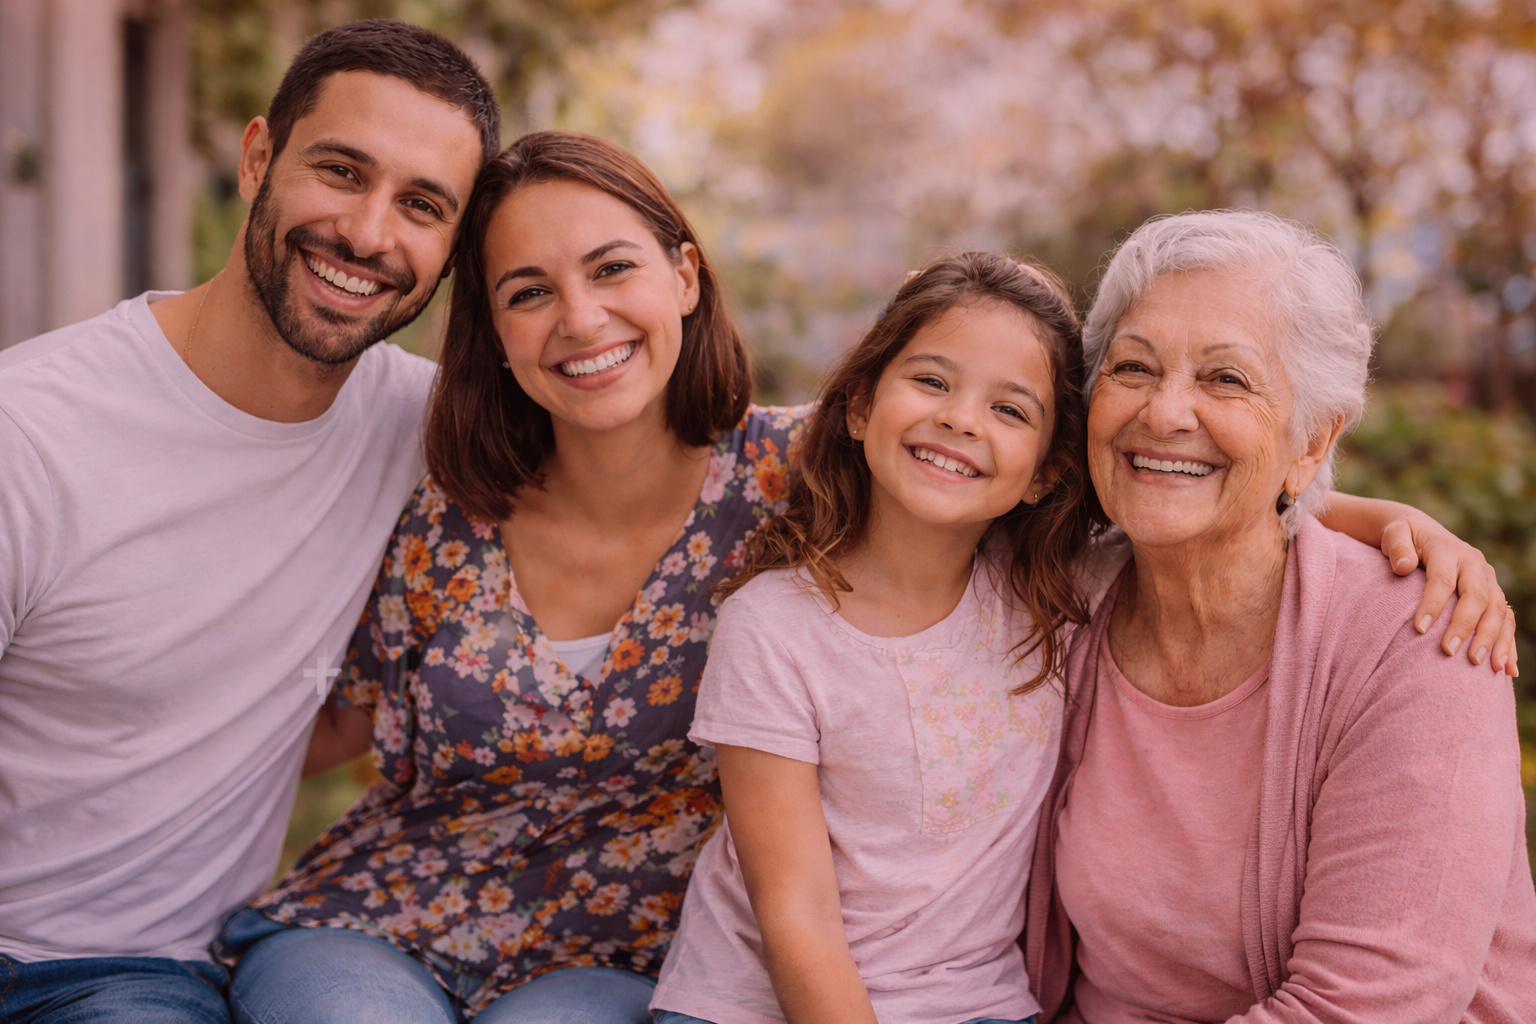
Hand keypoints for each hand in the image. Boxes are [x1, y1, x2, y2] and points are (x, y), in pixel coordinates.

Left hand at [1380, 512, 1517, 676]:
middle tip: (1449, 651)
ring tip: (1481, 664)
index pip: (1442, 578)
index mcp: (1448, 549)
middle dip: (1465, 625)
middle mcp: (1474, 564)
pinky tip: (1506, 669)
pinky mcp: (1494, 594)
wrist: (1424, 533)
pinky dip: (1508, 644)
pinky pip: (1507, 619)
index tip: (1419, 629)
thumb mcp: (1394, 533)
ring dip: (1492, 638)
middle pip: (1477, 596)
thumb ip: (1396, 546)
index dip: (1433, 603)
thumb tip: (1403, 567)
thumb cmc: (1404, 538)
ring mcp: (1488, 579)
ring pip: (1498, 610)